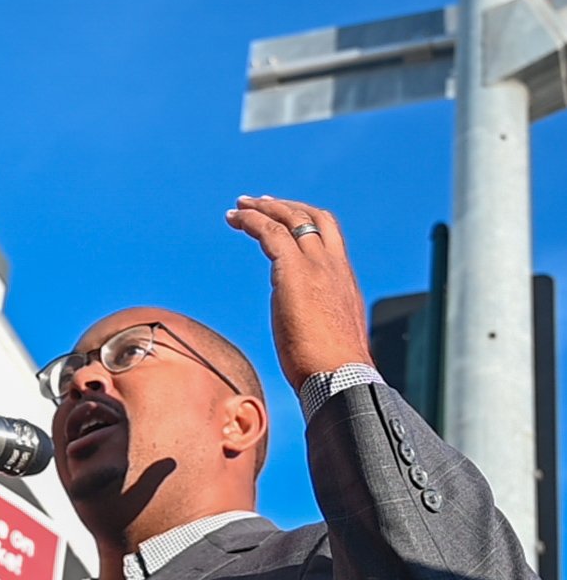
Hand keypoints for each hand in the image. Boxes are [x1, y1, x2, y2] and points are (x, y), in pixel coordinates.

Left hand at [225, 196, 373, 390]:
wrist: (341, 376)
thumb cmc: (334, 372)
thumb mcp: (329, 341)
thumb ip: (318, 329)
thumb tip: (306, 341)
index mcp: (344, 282)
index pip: (328, 240)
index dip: (305, 226)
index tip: (284, 223)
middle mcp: (335, 266)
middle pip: (314, 218)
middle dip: (285, 207)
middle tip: (259, 203)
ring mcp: (317, 265)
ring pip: (291, 219)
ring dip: (263, 208)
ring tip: (239, 207)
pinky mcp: (294, 271)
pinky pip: (269, 233)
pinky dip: (251, 221)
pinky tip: (235, 219)